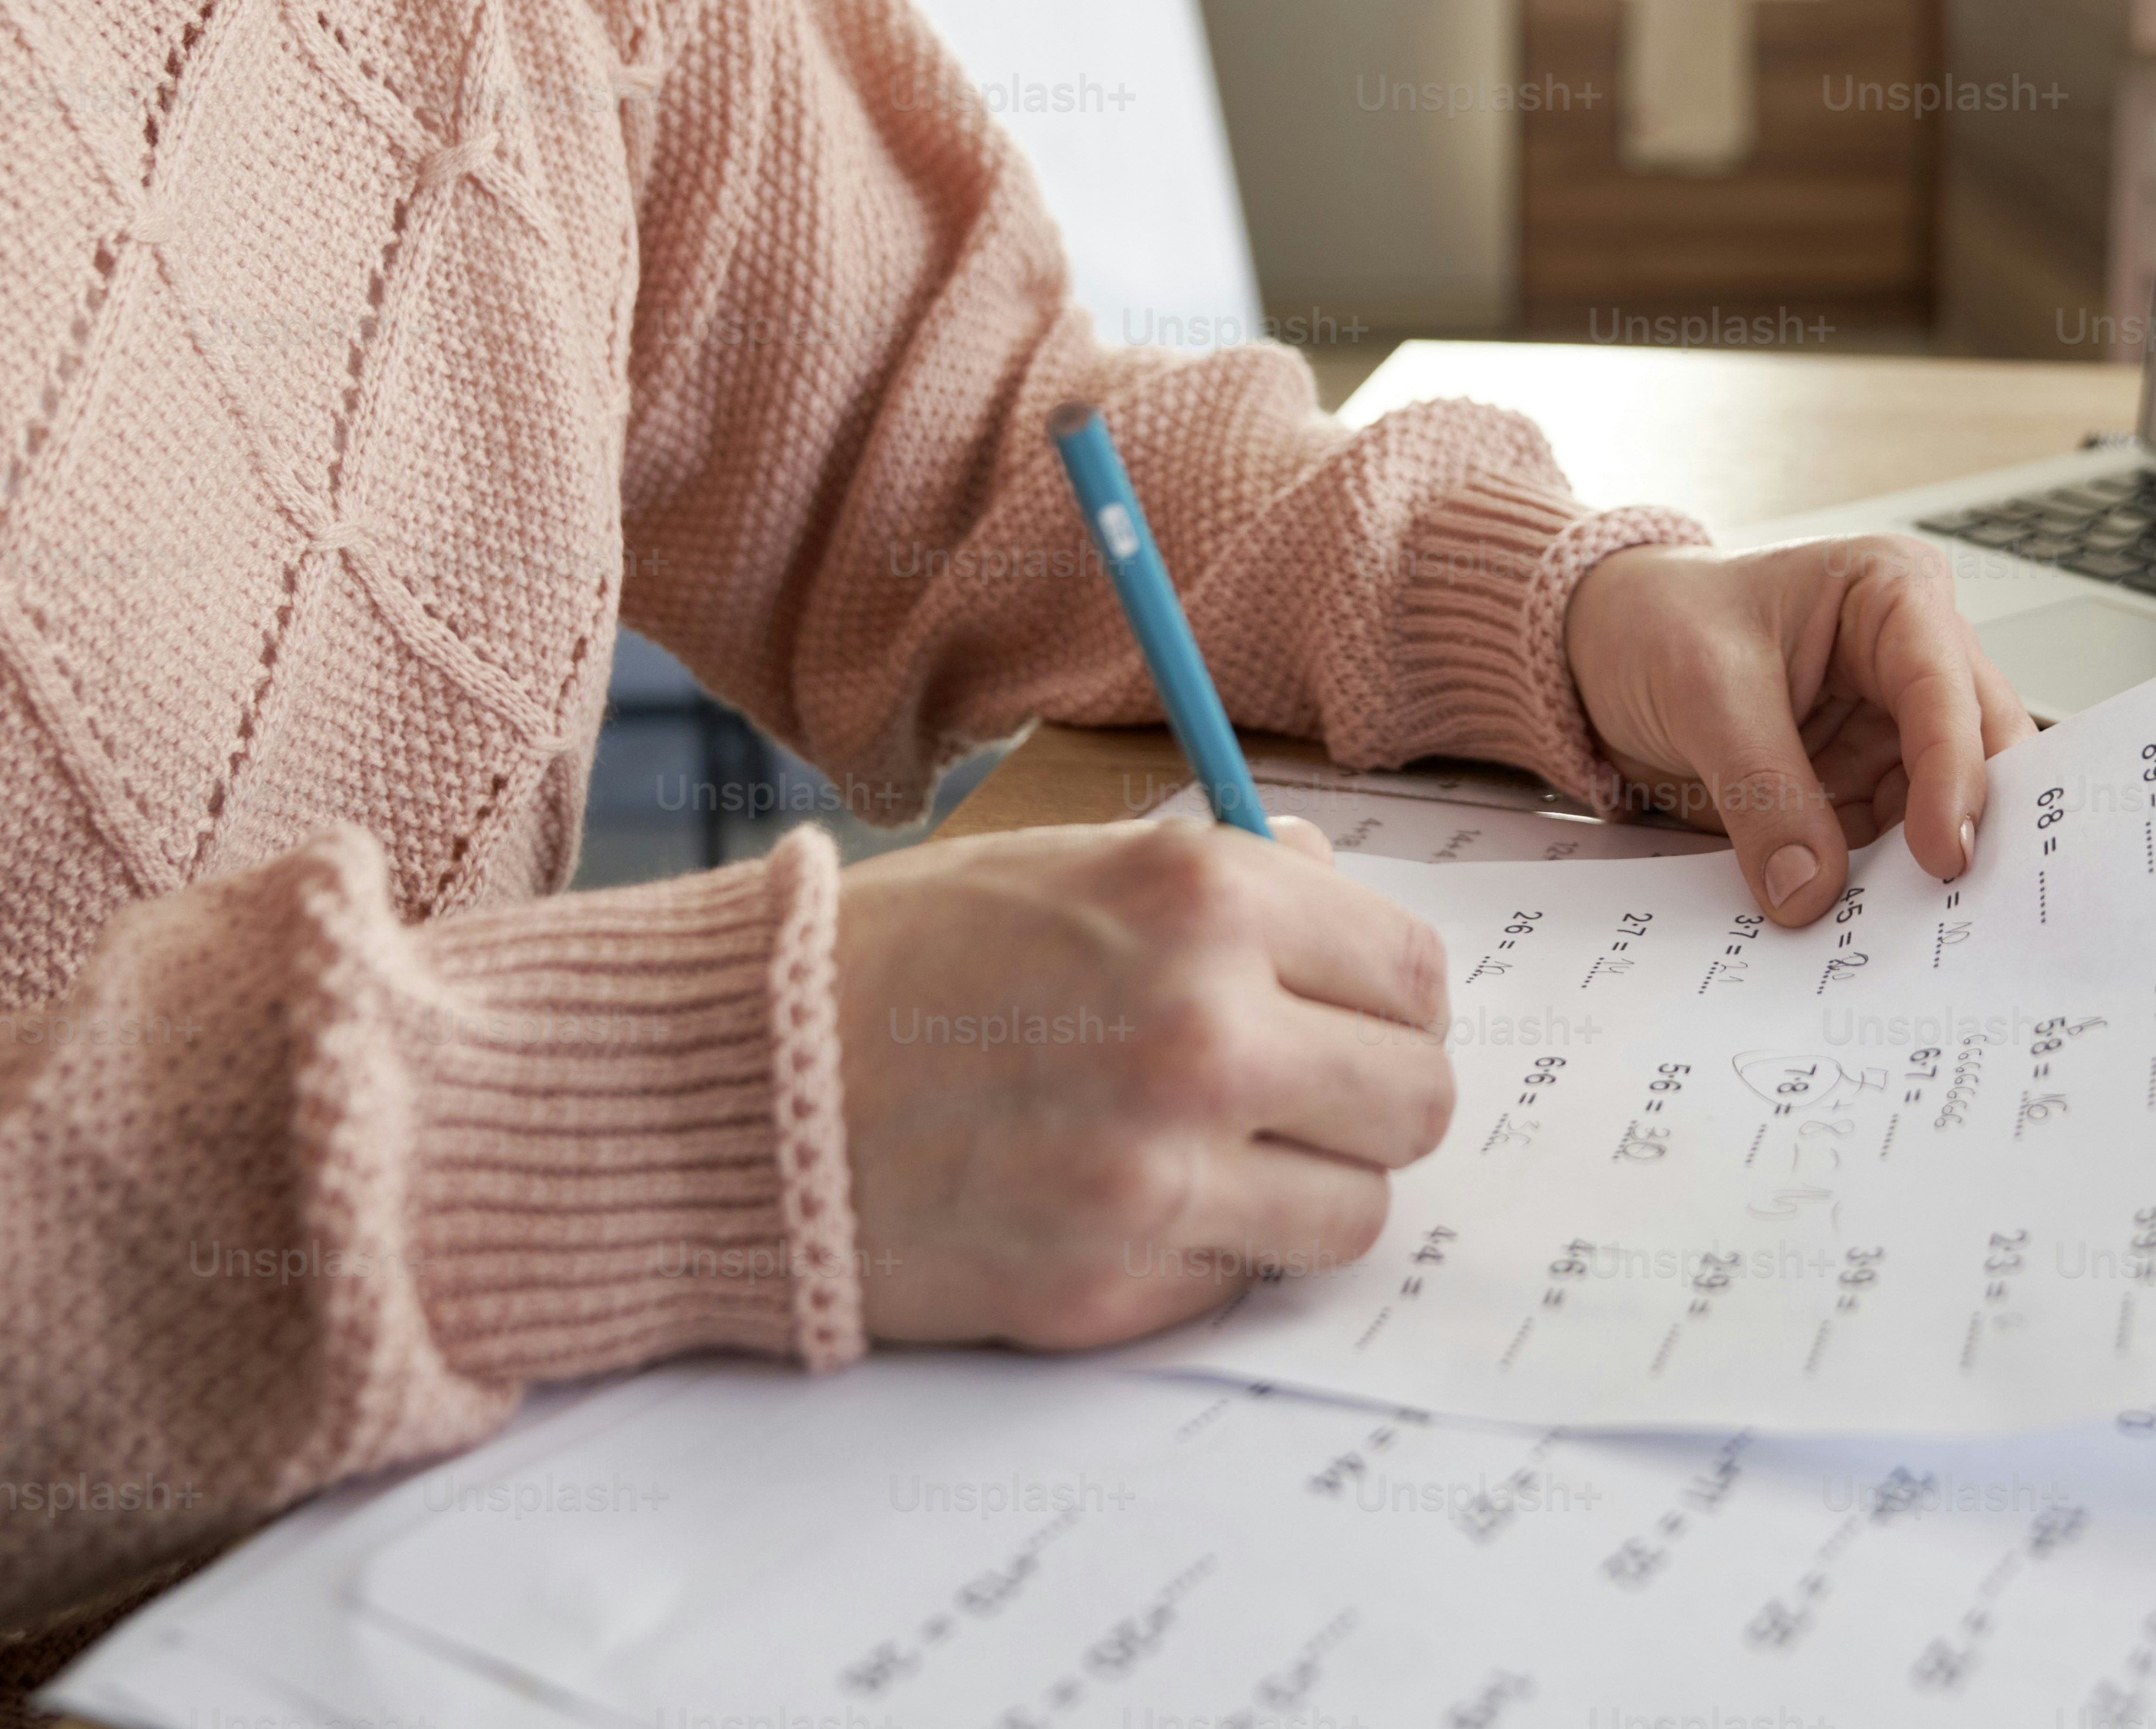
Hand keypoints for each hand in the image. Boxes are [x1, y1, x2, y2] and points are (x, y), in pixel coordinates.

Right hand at [830, 816, 1452, 1349]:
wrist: (739, 1087)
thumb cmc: (904, 960)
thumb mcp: (1073, 865)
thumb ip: (1227, 884)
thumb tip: (1337, 898)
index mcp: (1203, 901)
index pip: (1414, 974)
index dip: (1390, 1000)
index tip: (1350, 1014)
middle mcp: (1202, 1034)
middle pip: (1416, 1102)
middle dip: (1370, 1098)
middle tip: (1301, 1095)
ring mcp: (1159, 1174)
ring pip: (1357, 1211)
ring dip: (1307, 1187)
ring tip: (1218, 1155)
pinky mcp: (1111, 1290)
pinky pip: (1247, 1279)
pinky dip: (1212, 1250)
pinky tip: (1128, 1202)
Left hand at [1566, 538, 2031, 928]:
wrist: (1598, 650)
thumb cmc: (1657, 622)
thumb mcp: (1703, 690)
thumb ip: (1763, 789)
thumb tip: (1810, 890)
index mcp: (1893, 595)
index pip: (1945, 690)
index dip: (1955, 774)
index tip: (1941, 855)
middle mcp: (1911, 661)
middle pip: (1979, 752)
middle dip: (1968, 826)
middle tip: (1959, 905)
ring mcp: (1889, 729)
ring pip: (1941, 812)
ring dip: (1922, 872)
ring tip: (1905, 931)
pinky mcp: (1859, 785)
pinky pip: (1886, 847)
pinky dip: (1879, 888)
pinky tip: (1866, 926)